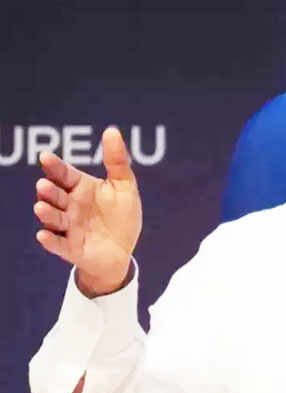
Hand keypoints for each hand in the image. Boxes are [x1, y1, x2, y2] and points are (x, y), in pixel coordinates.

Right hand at [34, 127, 142, 296]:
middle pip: (55, 196)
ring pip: (53, 218)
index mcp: (81, 188)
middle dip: (49, 191)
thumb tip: (112, 130)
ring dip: (46, 213)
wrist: (122, 250)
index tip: (46, 157)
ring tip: (41, 207)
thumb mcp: (124, 187)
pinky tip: (43, 235)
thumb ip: (117, 161)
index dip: (55, 166)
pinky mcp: (71, 248)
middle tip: (45, 185)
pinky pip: (58, 244)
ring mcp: (69, 227)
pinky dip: (50, 240)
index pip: (64, 174)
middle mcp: (70, 206)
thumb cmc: (120, 216)